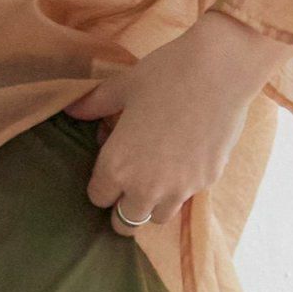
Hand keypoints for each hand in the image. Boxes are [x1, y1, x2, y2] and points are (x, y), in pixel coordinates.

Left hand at [65, 10, 291, 236]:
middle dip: (123, 207)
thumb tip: (71, 110)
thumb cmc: (166, 73)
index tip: (109, 169)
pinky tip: (185, 159)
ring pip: (156, 218)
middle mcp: (145, 187)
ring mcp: (178, 190)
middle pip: (124, 222)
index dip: (101, 185)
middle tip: (129, 186)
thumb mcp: (124, 86)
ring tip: (157, 177)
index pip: (98, 198)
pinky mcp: (205, 183)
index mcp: (118, 166)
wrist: (221, 69)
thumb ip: (95, 104)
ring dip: (152, 204)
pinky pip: (186, 197)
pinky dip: (181, 187)